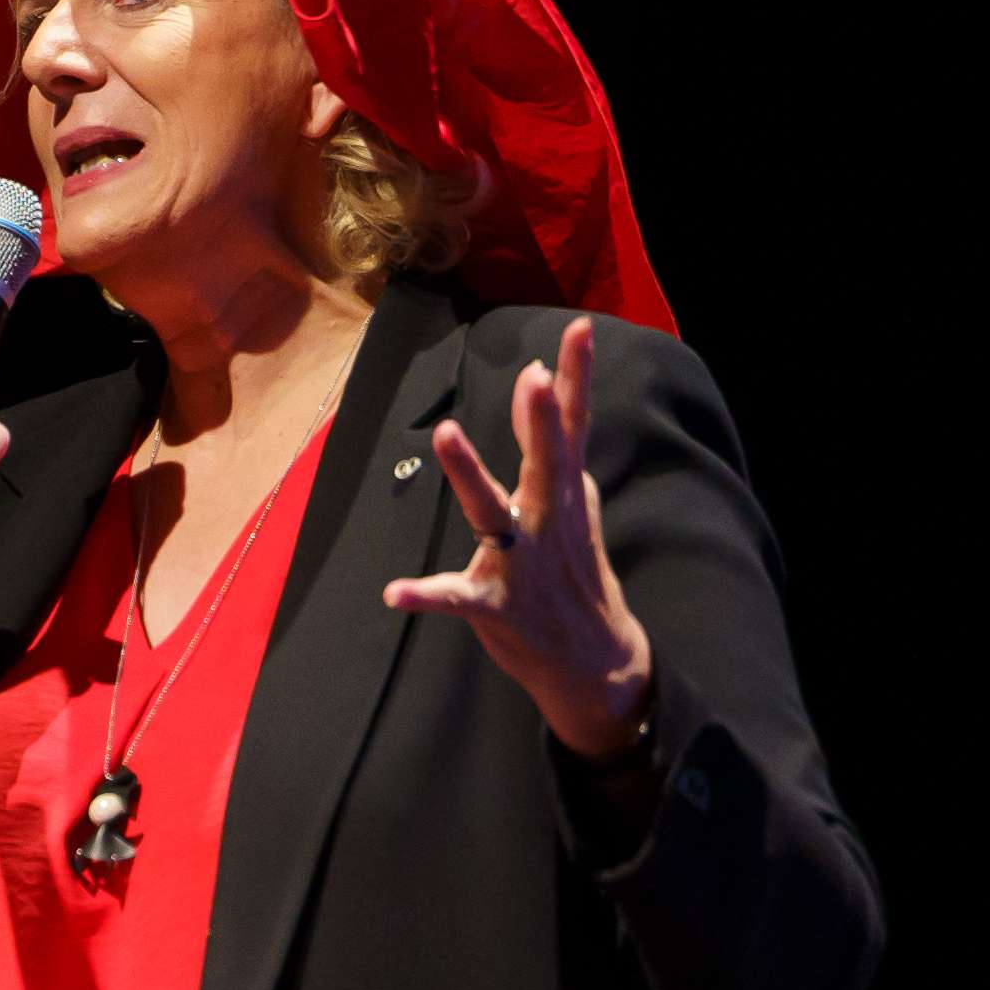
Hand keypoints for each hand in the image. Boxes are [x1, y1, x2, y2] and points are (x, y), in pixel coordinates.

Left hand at [383, 315, 656, 758]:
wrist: (595, 660)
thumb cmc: (575, 570)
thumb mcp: (571, 500)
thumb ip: (547, 440)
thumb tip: (536, 377)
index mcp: (563, 491)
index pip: (572, 424)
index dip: (577, 376)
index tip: (579, 329)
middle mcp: (545, 519)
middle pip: (545, 461)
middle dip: (539, 421)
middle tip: (535, 377)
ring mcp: (522, 562)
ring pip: (493, 512)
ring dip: (470, 473)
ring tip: (444, 433)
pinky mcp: (497, 605)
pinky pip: (456, 597)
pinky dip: (426, 595)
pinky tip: (394, 592)